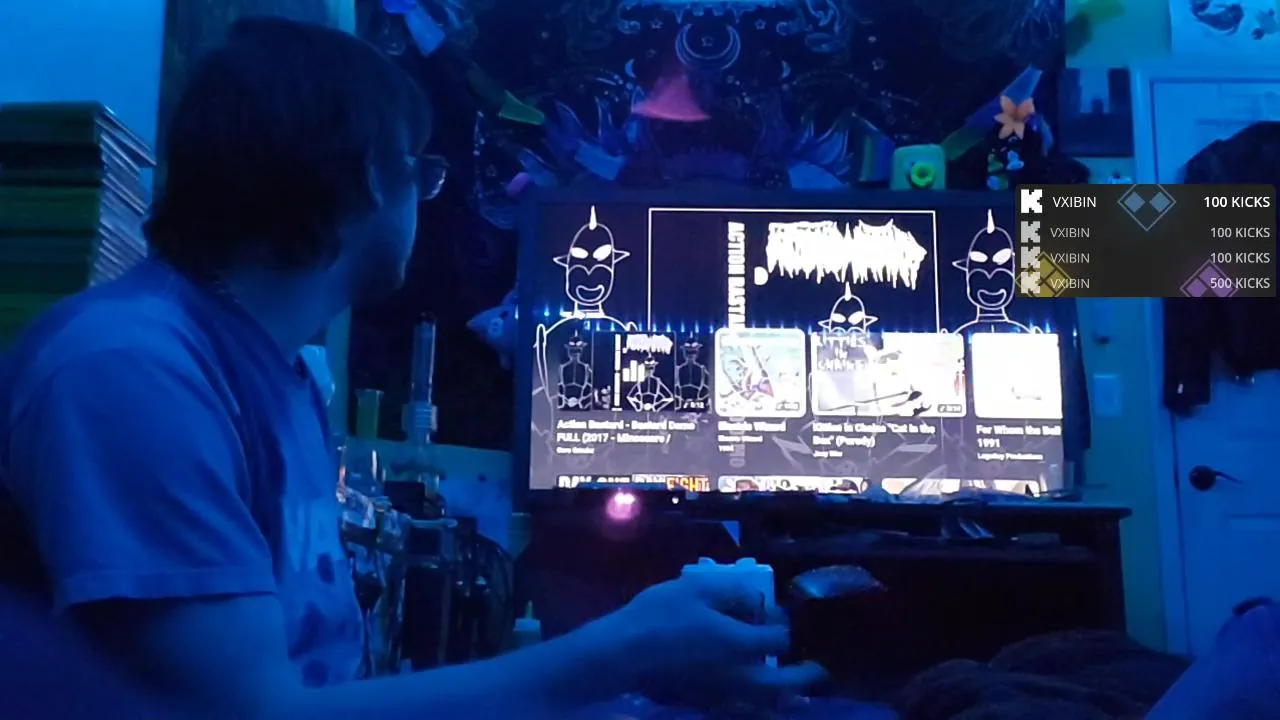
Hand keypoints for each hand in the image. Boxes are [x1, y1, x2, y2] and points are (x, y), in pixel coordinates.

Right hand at [605, 573, 826, 709]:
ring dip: (785, 700)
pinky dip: (757, 712)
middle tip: (816, 673)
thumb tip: (756, 602)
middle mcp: (737, 676)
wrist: (619, 655)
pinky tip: (757, 707)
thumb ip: (732, 592)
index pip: (778, 640)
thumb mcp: (696, 588)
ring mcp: (720, 697)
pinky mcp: (703, 707)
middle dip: (803, 678)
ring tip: (796, 696)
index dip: (781, 626)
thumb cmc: (657, 616)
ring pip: (764, 707)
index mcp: (738, 643)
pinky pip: (741, 714)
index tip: (773, 615)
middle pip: (782, 685)